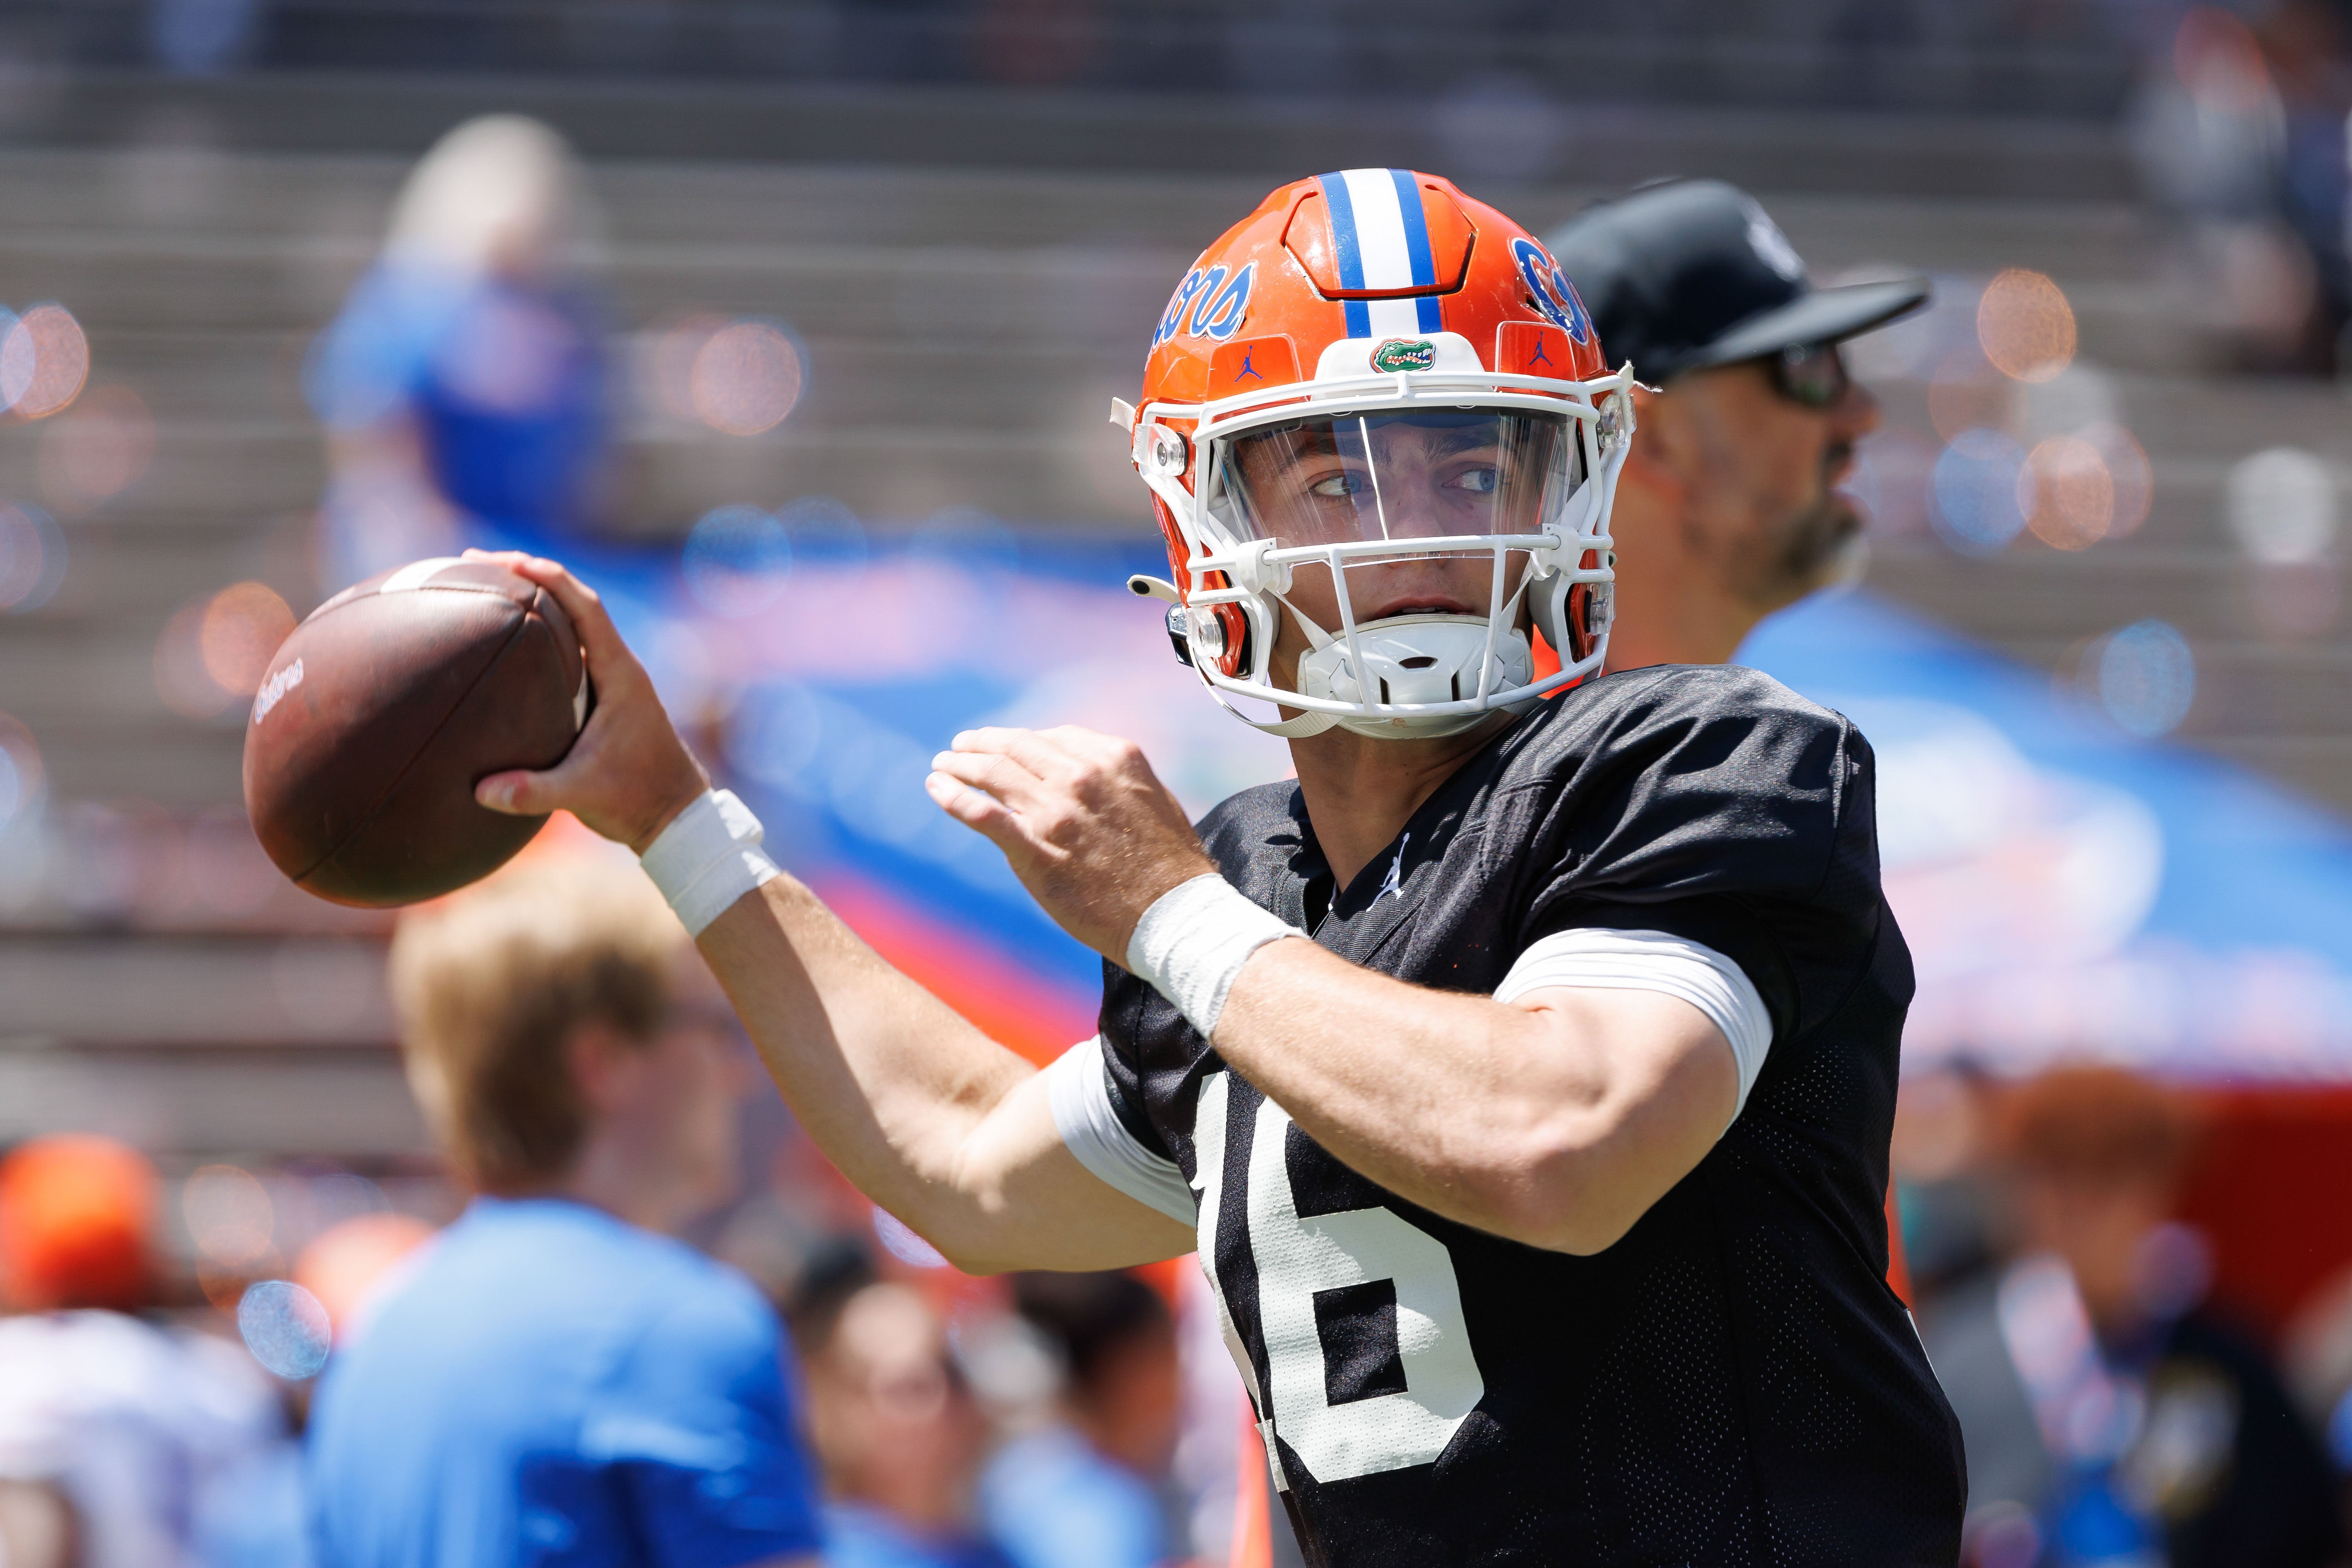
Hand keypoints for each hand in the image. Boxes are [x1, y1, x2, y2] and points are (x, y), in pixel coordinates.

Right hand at [468, 551, 709, 852]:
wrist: (675, 816)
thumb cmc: (638, 799)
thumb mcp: (584, 795)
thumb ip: (534, 792)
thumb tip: (481, 790)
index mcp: (621, 674)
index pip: (585, 607)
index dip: (548, 577)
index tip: (506, 560)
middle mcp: (618, 667)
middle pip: (575, 602)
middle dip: (530, 576)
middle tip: (477, 563)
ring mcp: (612, 679)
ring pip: (573, 624)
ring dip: (535, 602)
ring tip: (485, 587)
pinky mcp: (603, 696)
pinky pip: (569, 650)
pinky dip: (539, 635)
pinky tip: (506, 641)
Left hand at [926, 726, 1215, 962]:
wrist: (1174, 916)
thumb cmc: (1170, 865)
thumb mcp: (1152, 799)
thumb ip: (1115, 779)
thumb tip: (1084, 772)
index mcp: (1113, 758)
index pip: (1052, 737)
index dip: (1020, 739)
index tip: (1004, 744)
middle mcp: (1081, 776)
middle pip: (1016, 747)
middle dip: (983, 743)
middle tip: (961, 746)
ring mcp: (1056, 812)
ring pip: (993, 773)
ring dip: (961, 764)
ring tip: (943, 764)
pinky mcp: (1035, 851)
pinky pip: (983, 814)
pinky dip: (953, 795)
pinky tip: (936, 787)